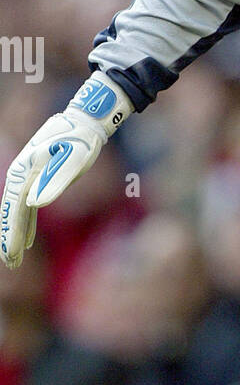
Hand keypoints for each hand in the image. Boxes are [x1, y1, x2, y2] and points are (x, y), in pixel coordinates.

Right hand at [1, 74, 132, 268]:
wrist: (86, 121)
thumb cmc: (82, 140)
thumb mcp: (74, 160)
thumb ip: (55, 182)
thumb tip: (34, 204)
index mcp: (25, 170)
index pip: (13, 209)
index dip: (11, 234)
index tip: (11, 255)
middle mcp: (21, 173)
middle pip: (10, 212)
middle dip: (9, 239)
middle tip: (11, 264)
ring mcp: (28, 176)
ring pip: (17, 211)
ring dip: (16, 234)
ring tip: (15, 259)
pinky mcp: (38, 178)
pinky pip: (27, 207)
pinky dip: (26, 224)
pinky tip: (28, 240)